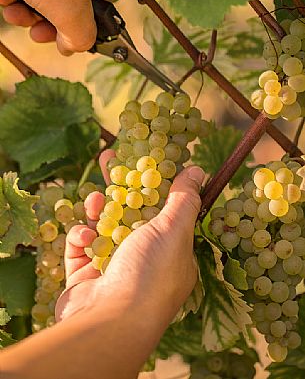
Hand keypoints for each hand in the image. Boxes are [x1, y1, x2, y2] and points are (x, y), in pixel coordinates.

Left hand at [0, 0, 121, 53]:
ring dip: (23, 8)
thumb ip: (80, 37)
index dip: (75, 31)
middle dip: (42, 21)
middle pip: (66, 5)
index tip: (57, 41)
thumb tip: (74, 47)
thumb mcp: (69, 11)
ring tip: (10, 9)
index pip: (98, 13)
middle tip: (31, 30)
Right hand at [56, 149, 203, 322]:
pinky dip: (81, 238)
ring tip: (95, 198)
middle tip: (108, 158)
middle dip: (119, 185)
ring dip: (98, 210)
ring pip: (103, 227)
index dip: (152, 183)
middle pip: (130, 212)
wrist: (110, 322)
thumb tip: (197, 170)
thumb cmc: (149, 274)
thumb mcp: (173, 230)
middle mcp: (143, 261)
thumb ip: (183, 199)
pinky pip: (81, 247)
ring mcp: (113, 268)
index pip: (163, 210)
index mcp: (170, 253)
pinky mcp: (84, 275)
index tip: (142, 160)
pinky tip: (84, 237)